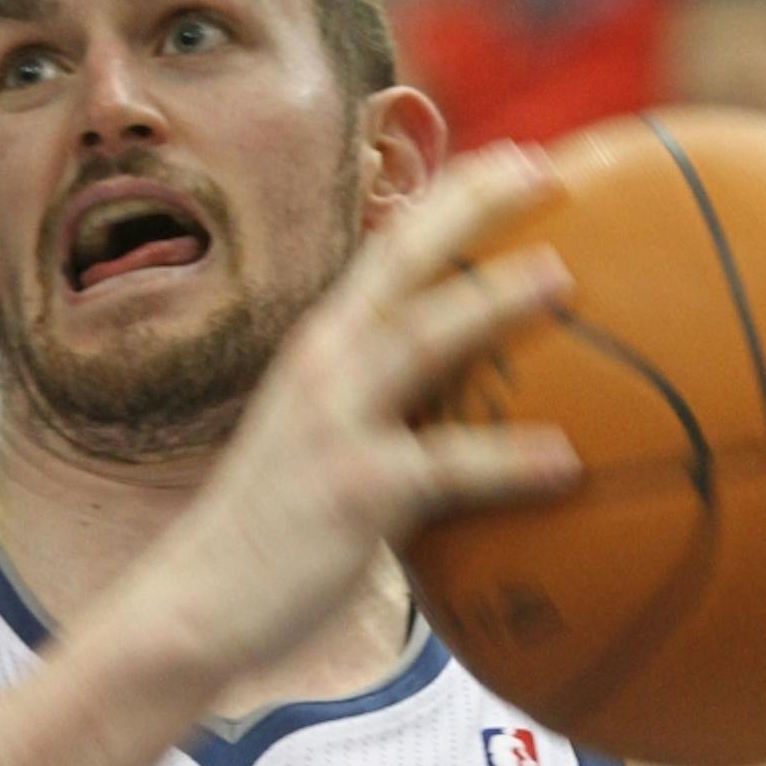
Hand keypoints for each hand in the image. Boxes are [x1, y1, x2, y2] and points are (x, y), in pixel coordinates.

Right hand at [133, 144, 578, 687]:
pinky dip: (510, 460)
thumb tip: (478, 413)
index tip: (519, 159)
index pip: (391, 248)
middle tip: (548, 169)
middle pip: (405, 259)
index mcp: (323, 347)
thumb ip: (390, 416)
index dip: (453, 196)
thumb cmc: (275, 536)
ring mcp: (335, 422)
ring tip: (564, 276)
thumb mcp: (325, 450)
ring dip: (493, 300)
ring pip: (422, 338)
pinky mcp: (356, 489)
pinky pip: (446, 466)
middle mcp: (324, 365)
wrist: (196, 605)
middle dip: (473, 204)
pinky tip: (569, 461)